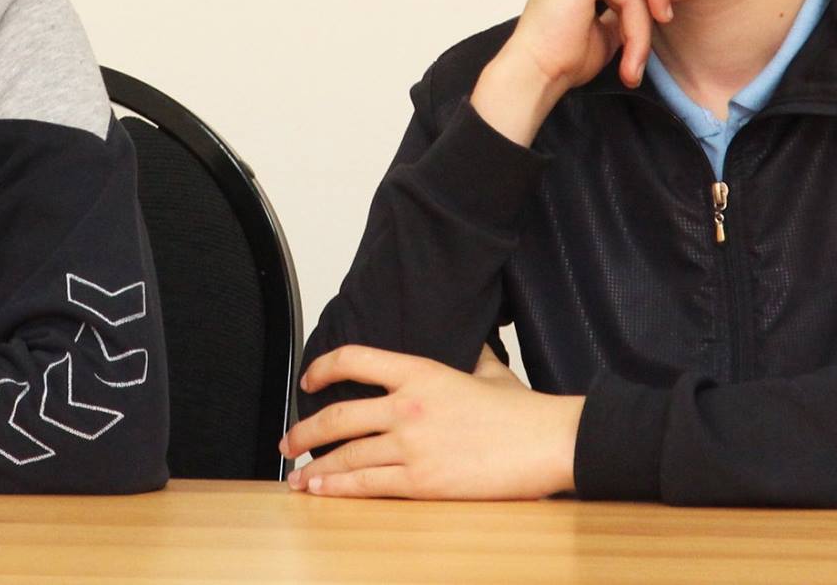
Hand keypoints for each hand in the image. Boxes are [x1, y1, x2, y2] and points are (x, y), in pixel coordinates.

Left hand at [280, 345, 583, 500]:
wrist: (548, 441)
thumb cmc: (524, 412)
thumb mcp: (488, 372)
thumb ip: (467, 359)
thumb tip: (466, 346)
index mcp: (421, 372)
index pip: (355, 359)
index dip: (323, 367)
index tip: (308, 379)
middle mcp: (408, 406)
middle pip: (338, 416)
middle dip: (304, 431)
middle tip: (288, 441)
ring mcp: (412, 445)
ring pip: (346, 455)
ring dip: (315, 467)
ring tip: (298, 475)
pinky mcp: (422, 481)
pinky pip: (367, 485)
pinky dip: (338, 488)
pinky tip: (322, 491)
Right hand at [471, 0, 673, 144]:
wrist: (539, 70)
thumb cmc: (564, 54)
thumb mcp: (609, 24)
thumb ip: (629, 2)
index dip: (646, 6)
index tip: (641, 47)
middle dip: (644, 19)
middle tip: (635, 61)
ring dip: (642, 25)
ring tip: (632, 61)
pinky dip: (643, 9)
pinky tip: (634, 39)